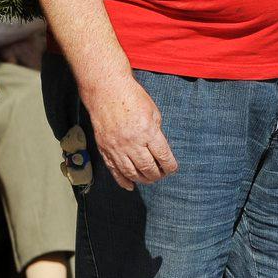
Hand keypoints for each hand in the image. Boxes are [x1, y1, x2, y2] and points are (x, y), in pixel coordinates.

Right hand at [80, 75, 177, 190]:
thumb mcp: (153, 112)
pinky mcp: (105, 149)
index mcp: (148, 132)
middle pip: (147, 167)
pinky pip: (114, 170)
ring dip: (142, 179)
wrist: (107, 92)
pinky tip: (130, 185)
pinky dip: (123, 180)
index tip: (173, 169)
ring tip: (149, 180)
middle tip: (162, 175)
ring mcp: (117, 148)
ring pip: (131, 172)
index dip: (169, 166)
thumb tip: (158, 148)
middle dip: (157, 175)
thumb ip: (156, 131)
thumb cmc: (133, 98)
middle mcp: (132, 143)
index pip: (162, 156)